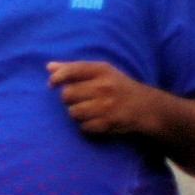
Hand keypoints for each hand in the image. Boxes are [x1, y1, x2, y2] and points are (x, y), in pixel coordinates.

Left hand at [47, 60, 164, 140]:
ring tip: (88, 111)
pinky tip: (95, 121)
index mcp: (102, 70)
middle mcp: (104, 86)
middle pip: (67, 95)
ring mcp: (107, 106)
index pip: (72, 70)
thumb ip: (74, 69)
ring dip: (76, 114)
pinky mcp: (108, 123)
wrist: (146, 107)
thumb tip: (49, 67)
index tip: (51, 84)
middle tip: (80, 100)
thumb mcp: (101, 72)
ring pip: (73, 112)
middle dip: (69, 99)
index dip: (57, 78)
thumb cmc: (117, 87)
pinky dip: (86, 126)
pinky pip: (83, 127)